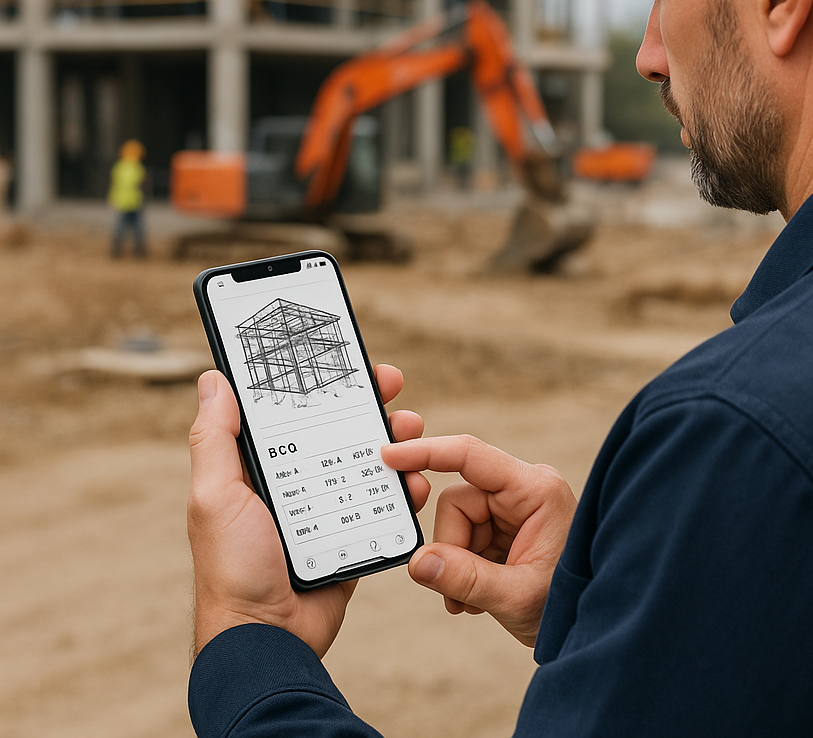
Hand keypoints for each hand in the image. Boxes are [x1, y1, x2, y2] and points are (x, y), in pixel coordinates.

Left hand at [188, 365, 428, 657]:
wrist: (269, 640)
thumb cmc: (232, 569)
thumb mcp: (215, 497)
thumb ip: (215, 440)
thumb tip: (212, 379)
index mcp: (262, 466)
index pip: (293, 410)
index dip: (318, 381)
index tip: (344, 357)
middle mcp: (296, 481)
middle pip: (339, 428)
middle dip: (368, 402)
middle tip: (392, 383)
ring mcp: (327, 508)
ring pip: (368, 461)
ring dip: (395, 440)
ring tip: (412, 428)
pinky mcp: (353, 534)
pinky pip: (384, 504)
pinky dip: (403, 489)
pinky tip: (414, 483)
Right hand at [381, 434, 575, 645]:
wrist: (591, 626)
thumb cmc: (567, 605)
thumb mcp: (516, 597)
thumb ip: (465, 578)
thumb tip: (417, 562)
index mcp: (535, 489)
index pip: (471, 457)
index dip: (428, 453)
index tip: (390, 456)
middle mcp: (524, 489)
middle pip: (457, 503)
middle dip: (452, 550)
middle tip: (460, 596)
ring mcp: (515, 507)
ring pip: (457, 523)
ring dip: (458, 565)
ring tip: (476, 602)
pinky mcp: (507, 526)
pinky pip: (466, 537)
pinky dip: (465, 569)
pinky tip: (481, 596)